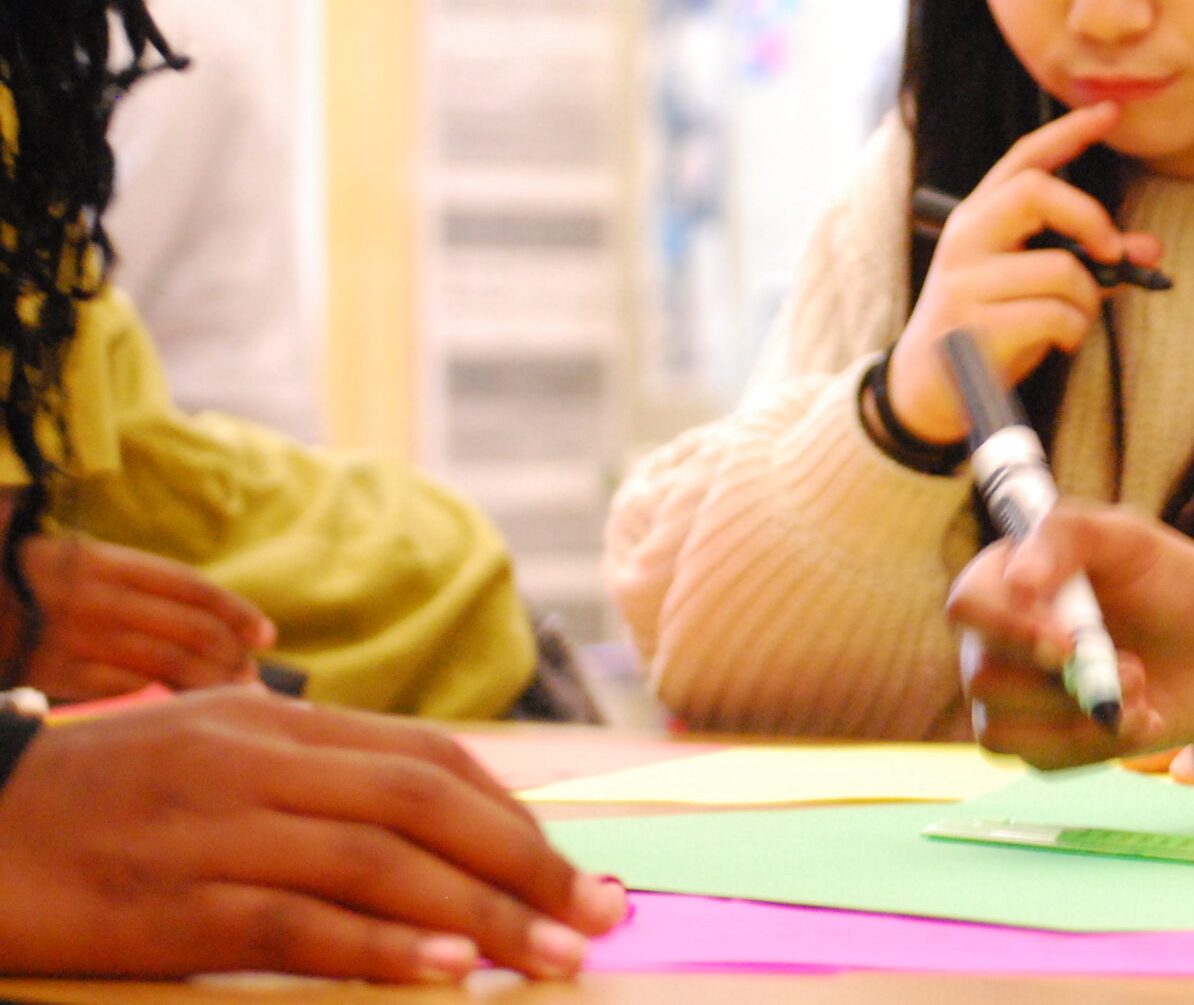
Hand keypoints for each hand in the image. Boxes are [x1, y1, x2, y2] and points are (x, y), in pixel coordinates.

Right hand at [0, 685, 626, 980]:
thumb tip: (422, 815)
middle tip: (600, 916)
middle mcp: (258, 764)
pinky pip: (293, 924)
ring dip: (482, 911)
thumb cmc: (97, 797)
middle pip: (426, 804)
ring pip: (378, 863)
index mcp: (277, 721)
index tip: (576, 869)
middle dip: (528, 862)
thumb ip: (311, 773)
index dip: (515, 815)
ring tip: (553, 954)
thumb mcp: (213, 752)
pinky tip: (445, 967)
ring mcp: (215, 832)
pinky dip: (379, 946)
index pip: (430, 760)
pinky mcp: (170, 907)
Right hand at [3, 535, 274, 701]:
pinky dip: (158, 696)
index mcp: (105, 562)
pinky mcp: (51, 671)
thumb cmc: (28, 581)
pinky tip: (184, 706)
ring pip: (161, 661)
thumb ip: (133, 581)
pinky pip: (120, 687)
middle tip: (254, 672)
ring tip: (236, 692)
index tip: (265, 635)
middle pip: (185, 628)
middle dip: (230, 653)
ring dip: (207, 679)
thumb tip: (205, 611)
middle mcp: (96, 596)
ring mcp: (74, 636)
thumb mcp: (77, 561)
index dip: (235, 612)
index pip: (190, 587)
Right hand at [885, 103, 1162, 445]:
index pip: (1024, 160)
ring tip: (1077, 319)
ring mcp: (966, 282)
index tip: (1109, 113)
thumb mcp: (1035, 284)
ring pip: (1060, 269)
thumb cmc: (991, 324)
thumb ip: (1091, 262)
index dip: (1068, 133)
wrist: (930, 389)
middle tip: (1109, 250)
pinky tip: (1063, 341)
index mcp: (979, 218)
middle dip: (1088, 216)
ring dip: (1089, 299)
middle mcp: (966, 239)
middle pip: (1034, 190)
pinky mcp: (975, 328)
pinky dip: (1075, 329)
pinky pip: (1054, 315)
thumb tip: (1150, 249)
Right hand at [948, 502, 1193, 767]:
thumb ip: (1068, 536)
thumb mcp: (1130, 539)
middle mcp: (996, 639)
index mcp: (1007, 578)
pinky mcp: (1041, 743)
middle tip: (1134, 666)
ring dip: (1082, 714)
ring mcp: (1013, 697)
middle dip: (1063, 681)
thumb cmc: (1173, 585)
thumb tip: (1018, 579)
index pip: (967, 606)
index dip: (1008, 629)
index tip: (1067, 641)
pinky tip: (1143, 717)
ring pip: (1003, 728)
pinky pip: (1041, 760)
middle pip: (982, 674)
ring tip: (1142, 683)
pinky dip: (1097, 745)